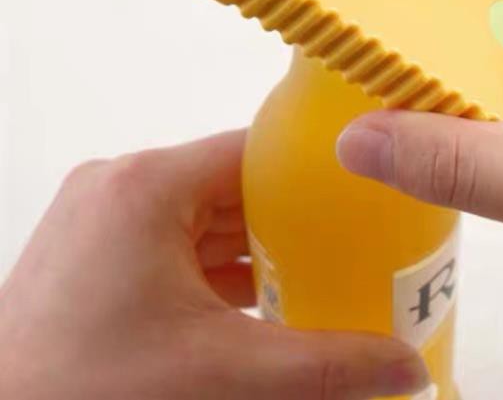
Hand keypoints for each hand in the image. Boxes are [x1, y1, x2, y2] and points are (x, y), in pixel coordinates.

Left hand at [0, 131, 428, 398]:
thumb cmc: (78, 395)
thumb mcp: (225, 375)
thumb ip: (326, 367)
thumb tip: (401, 366)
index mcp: (147, 187)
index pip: (255, 150)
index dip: (312, 169)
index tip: (357, 191)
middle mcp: (120, 188)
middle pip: (233, 184)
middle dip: (290, 219)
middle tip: (348, 243)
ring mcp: (103, 221)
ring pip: (204, 216)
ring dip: (254, 247)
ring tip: (313, 272)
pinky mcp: (95, 255)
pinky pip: (176, 242)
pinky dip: (217, 267)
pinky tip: (257, 300)